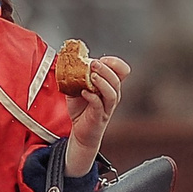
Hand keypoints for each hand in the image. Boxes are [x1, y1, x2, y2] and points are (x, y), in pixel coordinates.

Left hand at [65, 54, 130, 174]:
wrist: (80, 132)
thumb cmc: (82, 110)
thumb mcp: (78, 88)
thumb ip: (77, 75)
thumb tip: (70, 60)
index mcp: (110, 86)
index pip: (122, 71)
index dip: (115, 63)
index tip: (103, 59)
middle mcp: (112, 95)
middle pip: (117, 79)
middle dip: (106, 69)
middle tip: (94, 63)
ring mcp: (107, 107)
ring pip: (112, 92)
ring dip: (103, 82)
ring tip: (92, 76)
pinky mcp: (100, 116)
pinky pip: (100, 105)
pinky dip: (92, 97)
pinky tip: (84, 92)